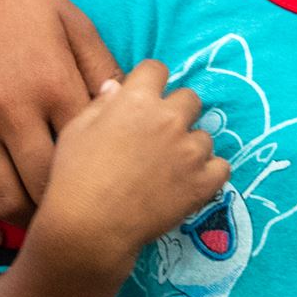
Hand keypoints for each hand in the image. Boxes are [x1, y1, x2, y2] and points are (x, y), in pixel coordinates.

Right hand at [0, 0, 118, 245]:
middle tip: (80, 215)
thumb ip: (99, 65)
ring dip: (26, 220)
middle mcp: (12, 110)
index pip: (89, 153)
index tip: (110, 190)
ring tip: (41, 223)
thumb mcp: (69, 17)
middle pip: (49, 186)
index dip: (103, 178)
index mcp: (52, 81)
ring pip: (3, 198)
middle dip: (68, 207)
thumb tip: (126, 109)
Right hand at [26, 62, 228, 280]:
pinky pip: (222, 167)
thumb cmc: (75, 176)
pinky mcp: (203, 183)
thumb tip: (118, 89)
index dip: (149, 83)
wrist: (90, 227)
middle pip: (189, 98)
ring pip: (205, 136)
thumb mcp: (76, 129)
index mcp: (138, 99)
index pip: (157, 69)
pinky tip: (191, 182)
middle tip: (159, 134)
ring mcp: (190, 151)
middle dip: (176, 111)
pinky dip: (209, 173)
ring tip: (171, 167)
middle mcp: (169, 118)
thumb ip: (101, 104)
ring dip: (190, 146)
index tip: (144, 99)